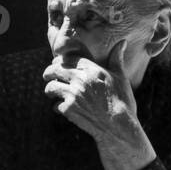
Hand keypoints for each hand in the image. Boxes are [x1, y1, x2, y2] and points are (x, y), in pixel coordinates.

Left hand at [43, 40, 154, 169]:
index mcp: (91, 69)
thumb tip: (122, 42)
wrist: (119, 127)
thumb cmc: (122, 101)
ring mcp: (73, 95)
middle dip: (48, 73)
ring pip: (51, 87)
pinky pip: (55, 106)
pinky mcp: (69, 110)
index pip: (67, 59)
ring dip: (50, 90)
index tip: (58, 64)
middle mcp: (80, 80)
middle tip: (48, 76)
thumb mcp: (121, 77)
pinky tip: (62, 109)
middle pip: (53, 70)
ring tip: (52, 92)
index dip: (59, 61)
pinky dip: (58, 107)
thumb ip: (117, 58)